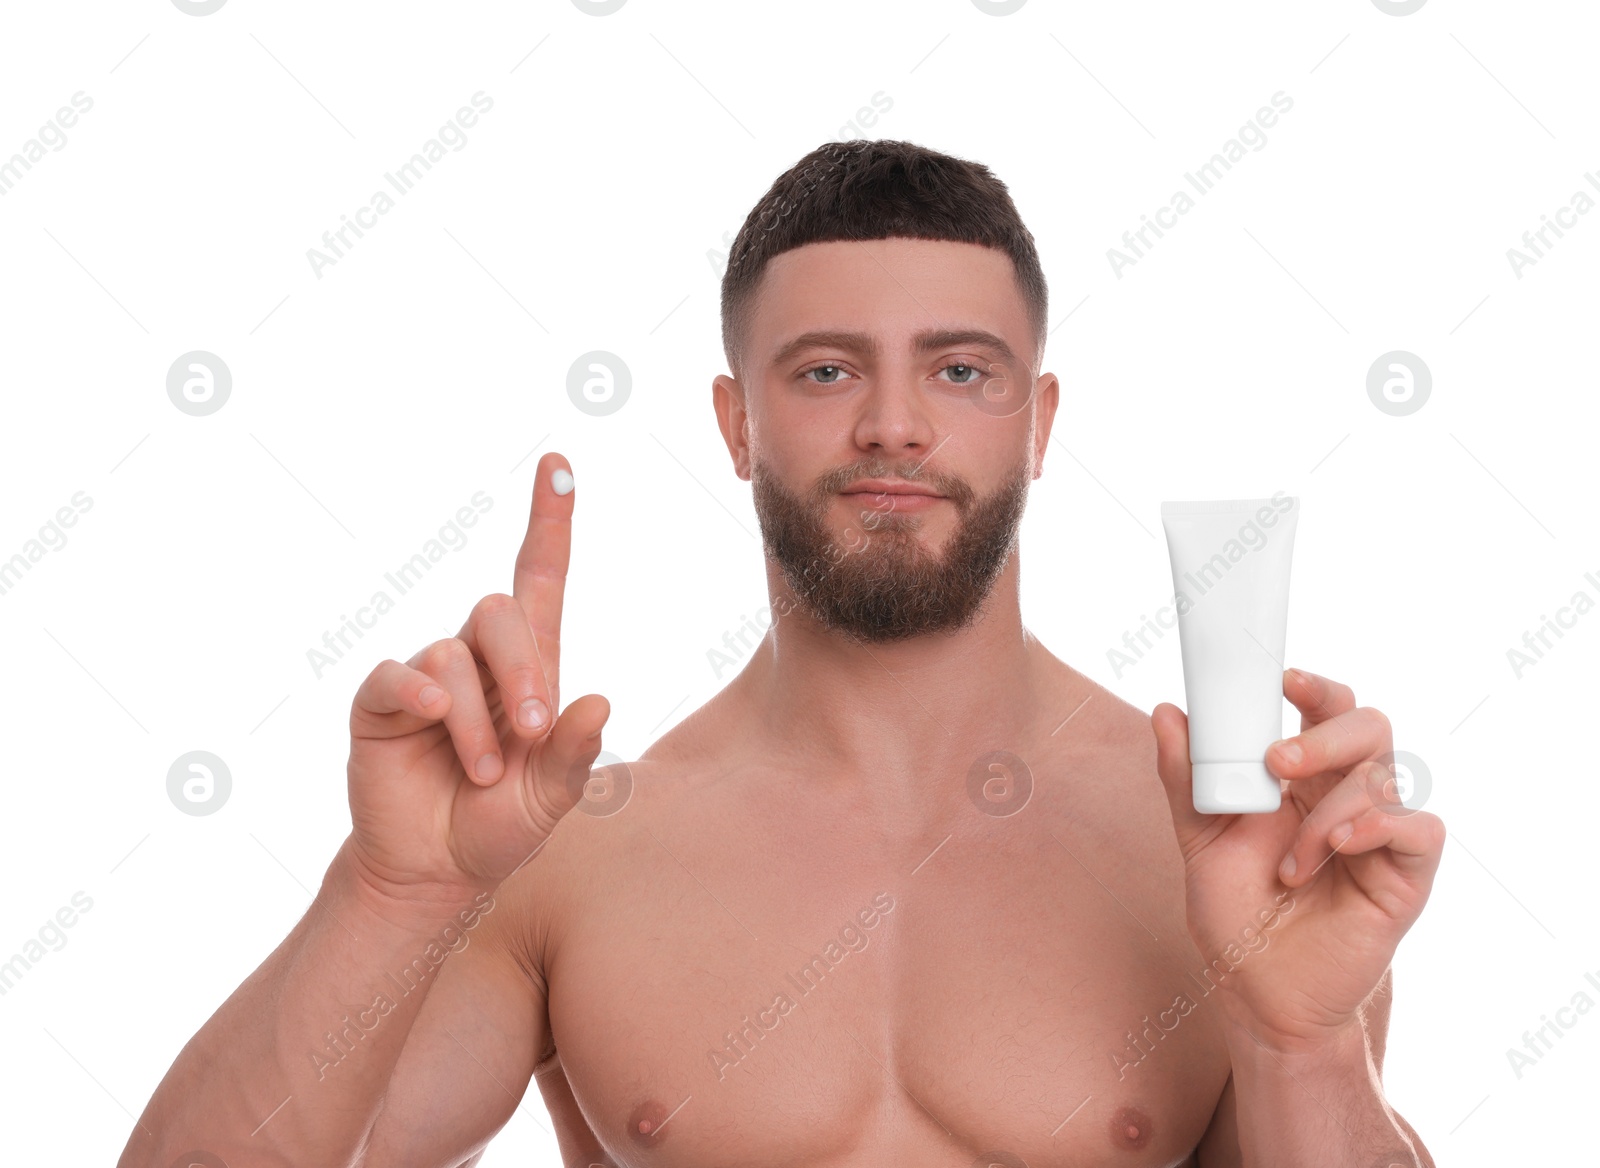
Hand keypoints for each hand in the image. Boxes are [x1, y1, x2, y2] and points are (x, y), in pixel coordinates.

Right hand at [343, 453, 609, 902]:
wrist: (436, 871)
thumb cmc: (499, 826)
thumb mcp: (550, 799)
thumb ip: (573, 754)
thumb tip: (601, 703)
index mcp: (530, 668)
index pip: (540, 576)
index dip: (549, 520)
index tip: (559, 464)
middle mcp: (478, 660)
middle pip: (499, 609)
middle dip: (523, 667)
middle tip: (532, 730)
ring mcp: (428, 677)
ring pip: (453, 656)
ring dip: (476, 721)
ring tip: (482, 774)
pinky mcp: (382, 701)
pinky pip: (399, 676)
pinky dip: (423, 698)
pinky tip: (435, 723)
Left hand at [1151, 668, 1444, 1049]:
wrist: (1260, 996)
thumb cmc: (1236, 916)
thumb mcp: (1199, 841)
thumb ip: (1185, 779)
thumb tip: (1166, 712)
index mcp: (1303, 780)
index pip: (1324, 711)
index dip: (1315, 687)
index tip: (1283, 679)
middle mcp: (1346, 797)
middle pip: (1368, 725)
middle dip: (1326, 733)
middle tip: (1279, 763)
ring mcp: (1379, 835)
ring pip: (1383, 777)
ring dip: (1325, 815)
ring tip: (1289, 867)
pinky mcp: (1405, 876)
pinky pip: (1418, 828)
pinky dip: (1375, 828)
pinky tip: (1336, 851)